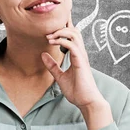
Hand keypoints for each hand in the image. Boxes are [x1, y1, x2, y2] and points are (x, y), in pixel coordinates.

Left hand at [42, 14, 113, 129]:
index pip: (73, 36)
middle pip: (74, 31)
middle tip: (48, 34)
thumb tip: (43, 55)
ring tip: (50, 37)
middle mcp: (80, 53)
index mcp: (77, 55)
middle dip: (61, 28)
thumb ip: (52, 66)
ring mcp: (81, 56)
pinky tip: (53, 43)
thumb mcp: (60, 76)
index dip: (64, 28)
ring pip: (74, 34)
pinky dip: (62, 41)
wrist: (86, 101)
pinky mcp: (80, 61)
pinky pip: (72, 45)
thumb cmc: (77, 90)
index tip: (51, 30)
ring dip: (60, 33)